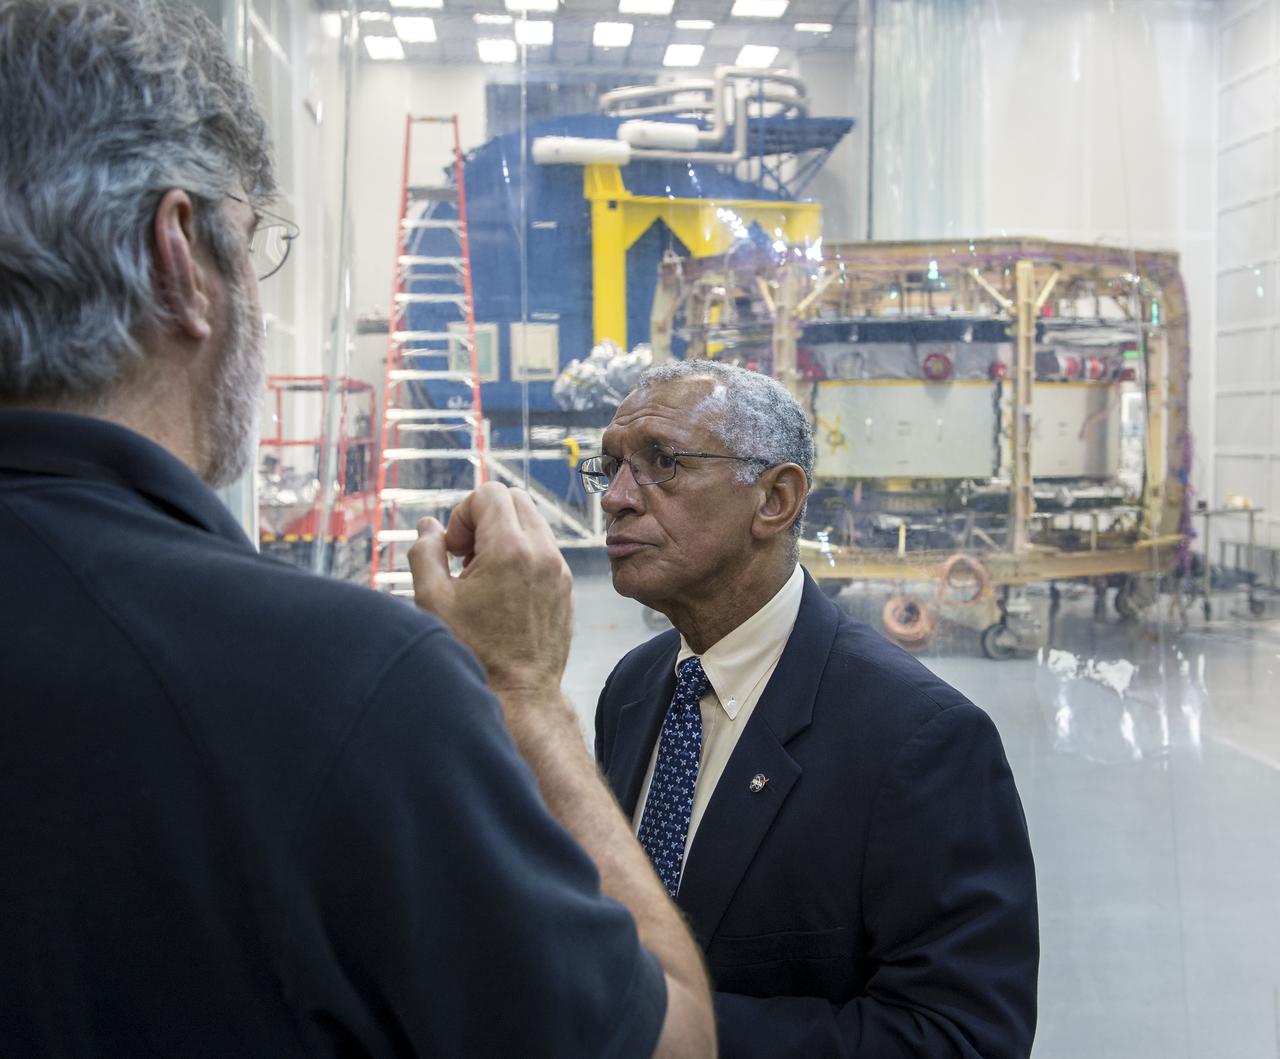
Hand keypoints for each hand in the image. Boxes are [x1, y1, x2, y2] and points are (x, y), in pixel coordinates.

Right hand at [408, 482, 572, 700]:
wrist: (520, 693)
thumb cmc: (475, 652)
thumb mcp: (433, 600)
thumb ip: (425, 552)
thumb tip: (429, 526)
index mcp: (510, 549)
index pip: (490, 493)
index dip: (463, 514)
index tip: (453, 549)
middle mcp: (542, 552)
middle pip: (514, 499)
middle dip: (484, 517)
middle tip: (465, 556)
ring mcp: (559, 569)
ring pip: (532, 522)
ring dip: (503, 535)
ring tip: (481, 576)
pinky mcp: (566, 586)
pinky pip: (544, 549)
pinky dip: (520, 554)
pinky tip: (501, 591)